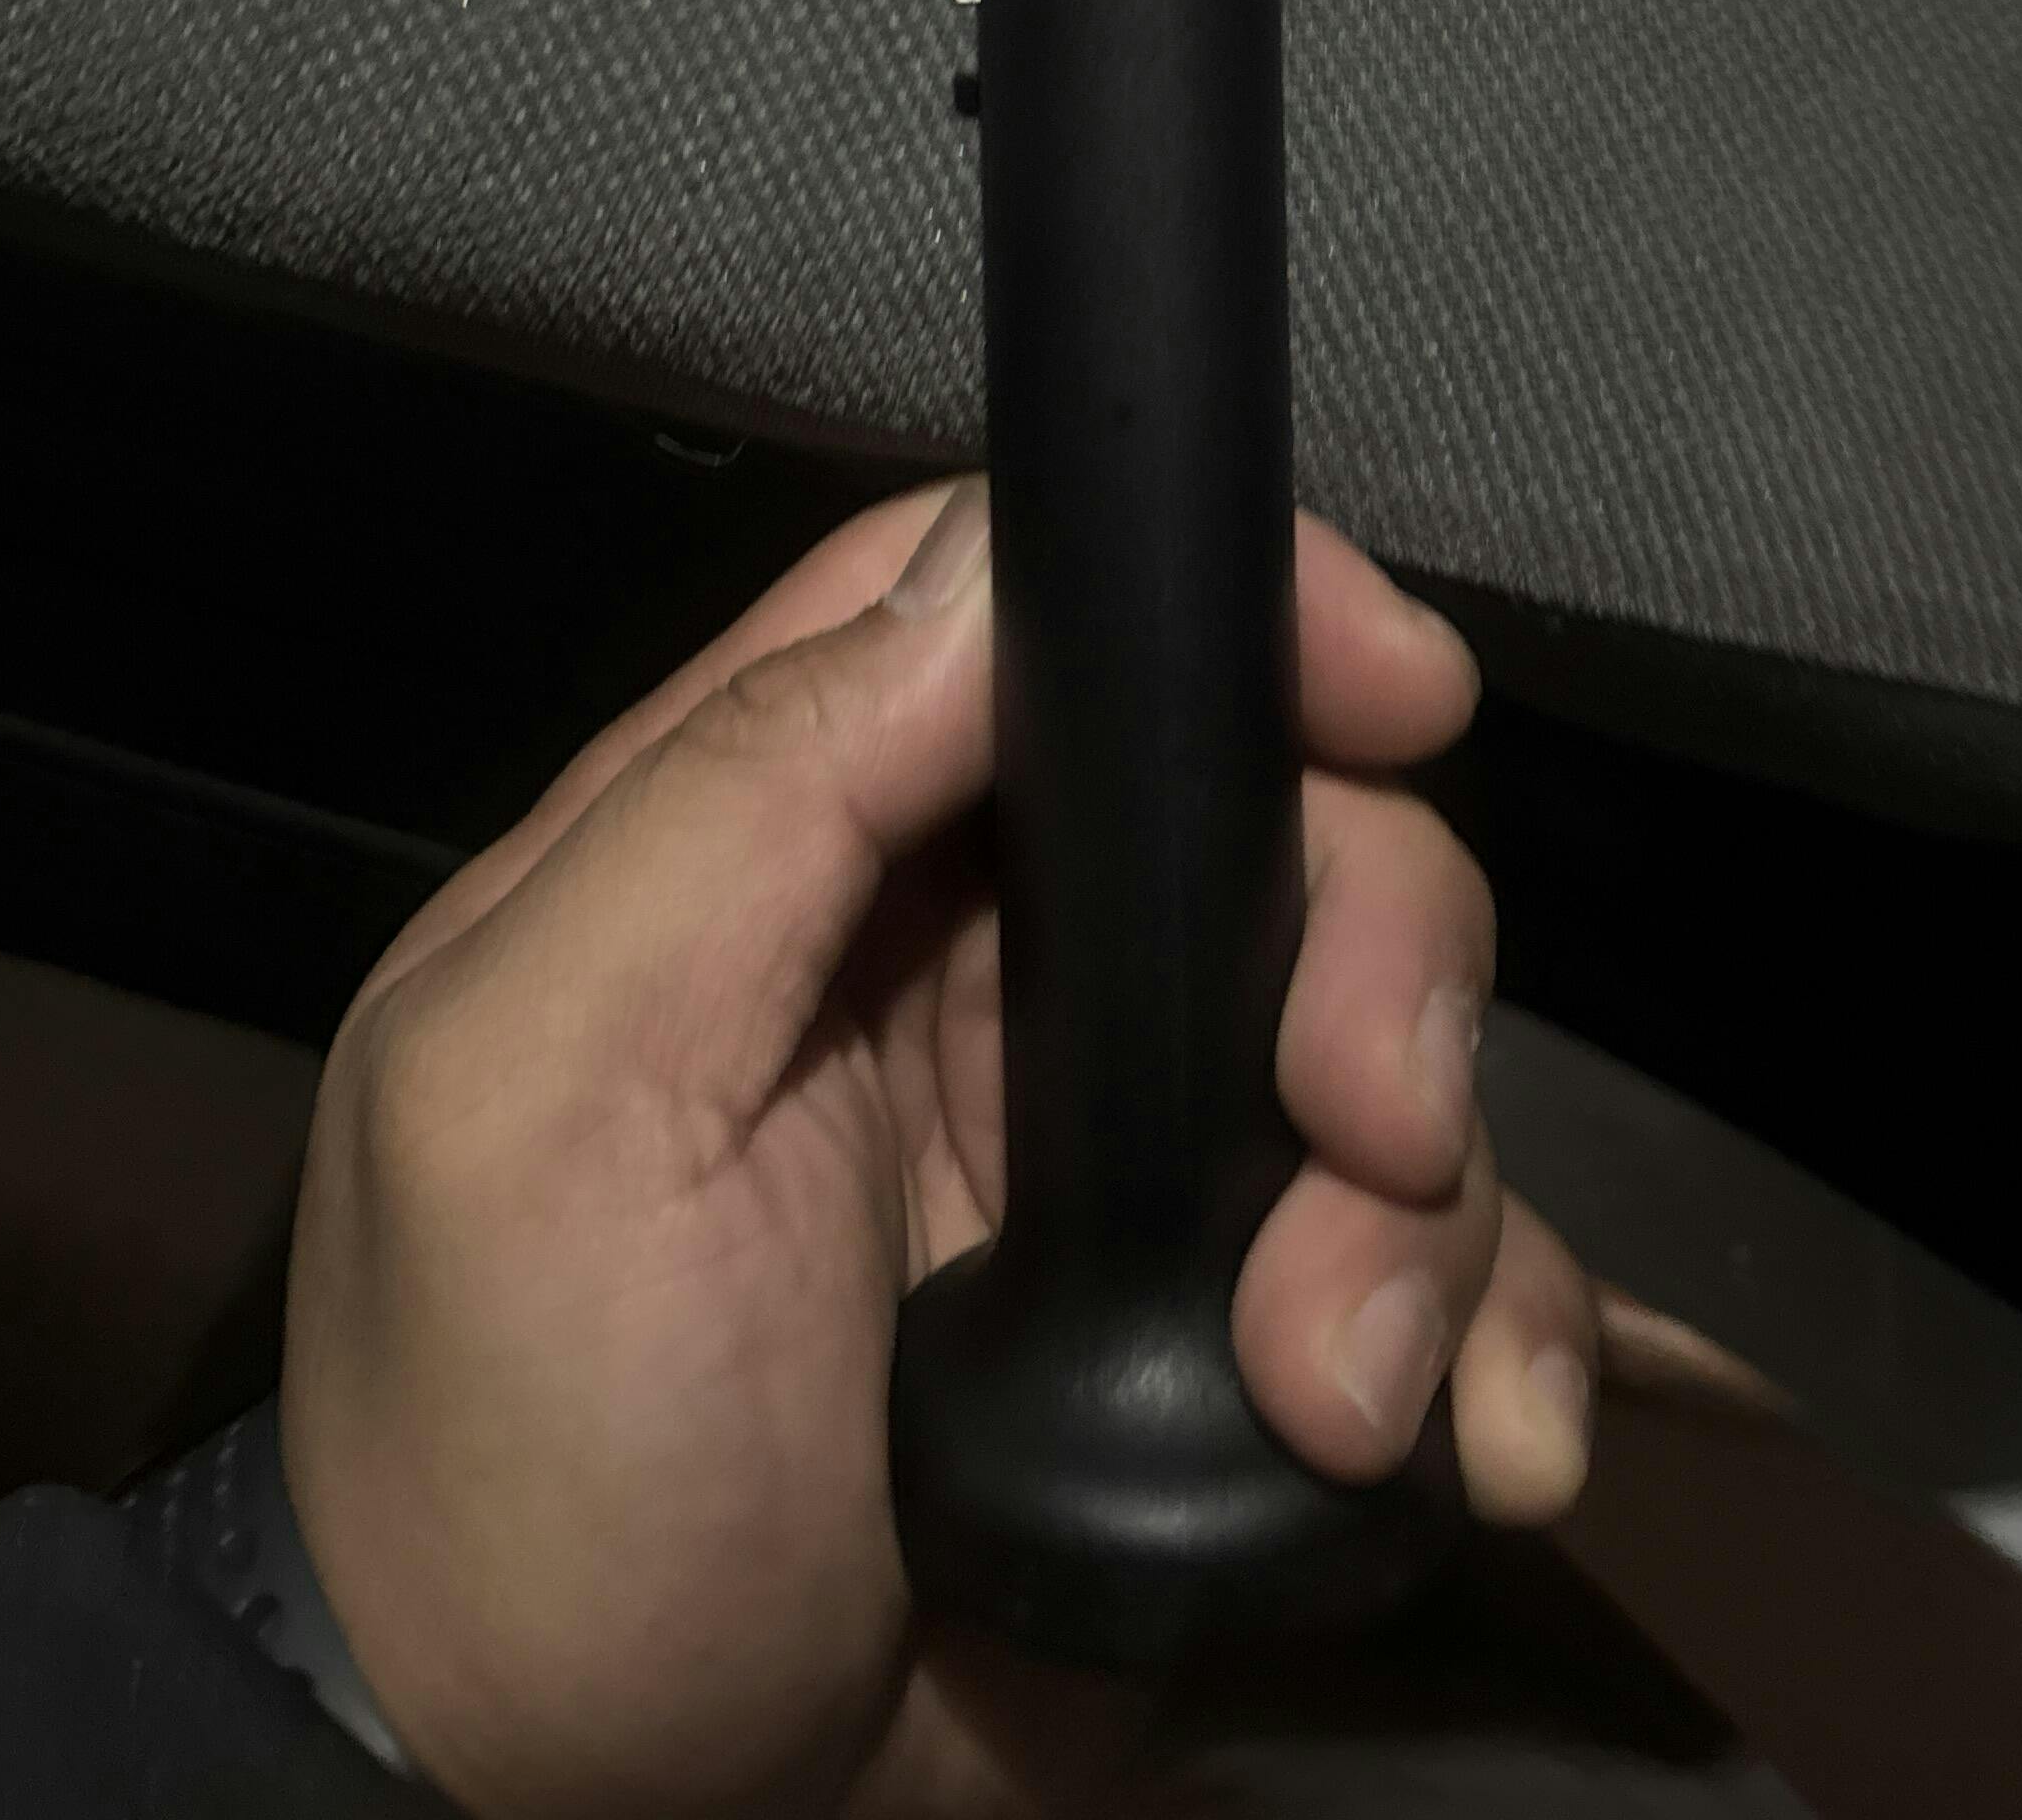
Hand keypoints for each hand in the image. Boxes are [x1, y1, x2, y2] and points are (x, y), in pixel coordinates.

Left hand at [280, 483, 1597, 1819]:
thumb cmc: (511, 1450)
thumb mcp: (541, 1089)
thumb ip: (745, 800)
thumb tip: (988, 570)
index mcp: (800, 848)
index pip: (1031, 615)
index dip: (1231, 609)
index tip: (1389, 683)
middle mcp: (978, 969)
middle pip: (1269, 820)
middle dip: (1381, 953)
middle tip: (1370, 1126)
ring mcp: (1116, 1166)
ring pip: (1384, 1053)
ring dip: (1434, 1209)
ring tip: (1341, 1395)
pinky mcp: (1219, 1353)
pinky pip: (1440, 1284)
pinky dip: (1509, 1349)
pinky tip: (1486, 1452)